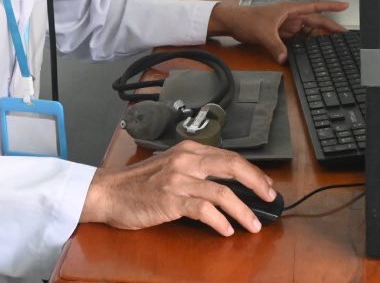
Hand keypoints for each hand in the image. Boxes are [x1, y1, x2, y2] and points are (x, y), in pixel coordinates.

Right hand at [79, 140, 275, 235]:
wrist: (110, 192)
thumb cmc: (139, 183)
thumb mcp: (170, 166)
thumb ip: (196, 170)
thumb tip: (227, 185)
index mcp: (188, 150)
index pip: (229, 156)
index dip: (252, 171)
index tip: (265, 184)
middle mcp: (186, 160)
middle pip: (232, 167)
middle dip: (256, 183)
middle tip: (270, 198)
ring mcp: (178, 180)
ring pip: (222, 192)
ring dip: (242, 211)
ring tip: (253, 224)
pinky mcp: (171, 199)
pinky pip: (203, 210)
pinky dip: (219, 221)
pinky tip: (226, 230)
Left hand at [208, 0, 347, 62]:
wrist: (234, 23)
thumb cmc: (247, 20)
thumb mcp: (263, 33)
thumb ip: (275, 46)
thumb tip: (285, 58)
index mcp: (290, 9)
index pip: (315, 7)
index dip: (331, 6)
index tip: (344, 5)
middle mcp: (291, 16)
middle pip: (315, 21)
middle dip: (330, 26)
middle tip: (345, 34)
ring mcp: (287, 25)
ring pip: (309, 31)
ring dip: (320, 37)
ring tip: (335, 44)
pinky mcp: (283, 34)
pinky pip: (300, 39)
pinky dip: (308, 44)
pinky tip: (315, 50)